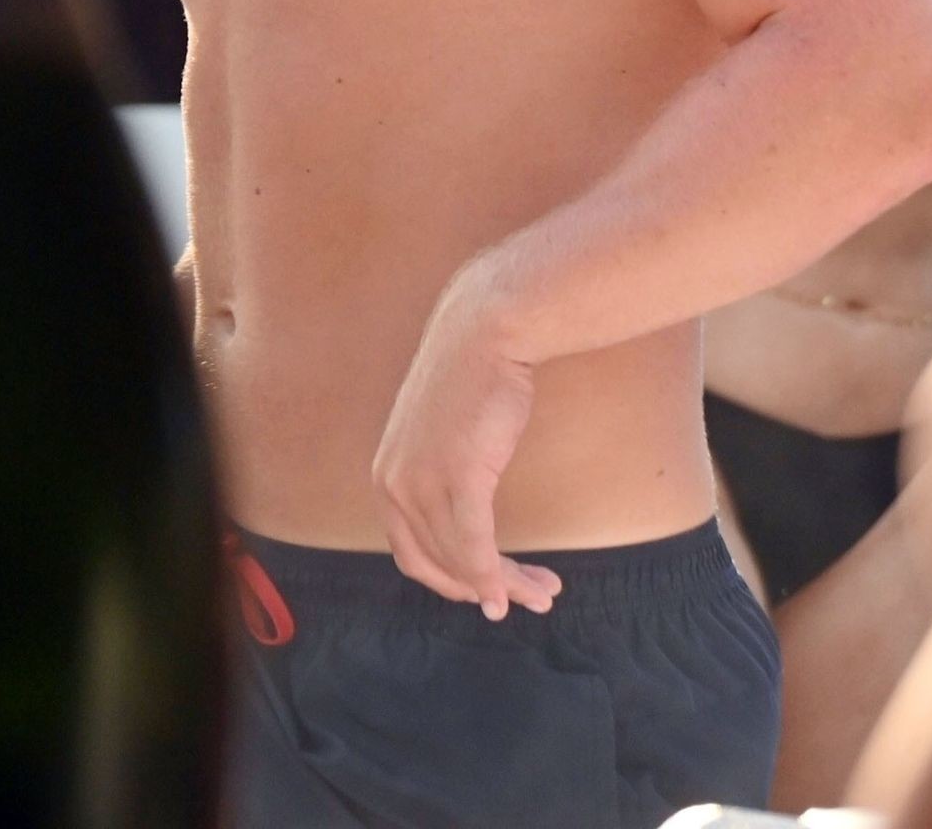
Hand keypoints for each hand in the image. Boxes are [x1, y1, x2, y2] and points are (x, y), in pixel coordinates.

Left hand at [372, 270, 562, 619]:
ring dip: (505, 584)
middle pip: (437, 563)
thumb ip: (441, 476)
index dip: (451, 581)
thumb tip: (464, 518)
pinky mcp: (458, 475)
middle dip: (483, 590)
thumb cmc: (473, 378)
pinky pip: (475, 544)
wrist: (485, 331)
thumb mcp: (442, 435)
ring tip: (543, 592)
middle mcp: (394, 485)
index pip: (412, 554)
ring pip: (462, 558)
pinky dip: (494, 576)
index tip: (487, 593)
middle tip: (526, 600)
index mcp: (387, 478)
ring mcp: (422, 481)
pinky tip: (515, 594)